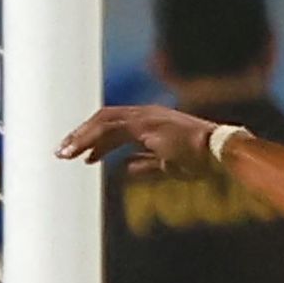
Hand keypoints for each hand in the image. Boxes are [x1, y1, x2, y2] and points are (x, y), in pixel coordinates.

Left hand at [59, 102, 223, 168]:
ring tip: (65, 154)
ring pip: (103, 122)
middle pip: (105, 119)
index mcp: (152, 121)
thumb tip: (127, 168)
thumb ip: (147, 165)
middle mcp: (146, 114)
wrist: (219, 154)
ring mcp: (146, 117)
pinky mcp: (145, 124)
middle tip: (64, 152)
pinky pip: (111, 129)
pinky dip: (93, 140)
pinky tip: (83, 155)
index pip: (116, 125)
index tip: (84, 155)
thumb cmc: (201, 160)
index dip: (98, 140)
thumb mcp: (168, 165)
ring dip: (81, 138)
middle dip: (82, 135)